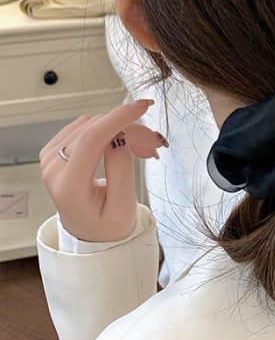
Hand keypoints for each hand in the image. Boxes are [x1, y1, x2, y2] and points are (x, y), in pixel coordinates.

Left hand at [39, 99, 167, 242]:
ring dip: (124, 131)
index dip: (119, 118)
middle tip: (156, 142)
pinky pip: (88, 128)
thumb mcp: (122, 206)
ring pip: (94, 125)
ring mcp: (52, 157)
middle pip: (96, 130)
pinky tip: (128, 144)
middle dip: (131, 129)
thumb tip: (121, 136)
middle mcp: (54, 168)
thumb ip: (121, 170)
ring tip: (145, 149)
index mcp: (68, 186)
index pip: (91, 139)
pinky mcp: (57, 149)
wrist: (91, 232)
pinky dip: (112, 131)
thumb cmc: (106, 226)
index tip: (142, 107)